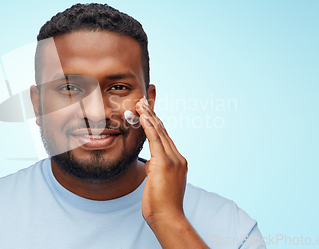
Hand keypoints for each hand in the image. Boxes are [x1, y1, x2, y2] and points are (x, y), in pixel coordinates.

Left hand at [136, 97, 187, 225]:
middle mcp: (178, 158)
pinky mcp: (164, 163)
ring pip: (159, 132)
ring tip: (140, 103)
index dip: (156, 124)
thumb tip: (150, 163)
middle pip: (163, 131)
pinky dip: (149, 126)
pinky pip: (155, 140)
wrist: (168, 217)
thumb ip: (155, 169)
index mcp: (177, 162)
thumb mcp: (157, 182)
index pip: (165, 138)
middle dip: (152, 115)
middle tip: (143, 101)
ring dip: (149, 116)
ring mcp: (173, 160)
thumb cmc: (161, 204)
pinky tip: (143, 115)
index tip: (149, 112)